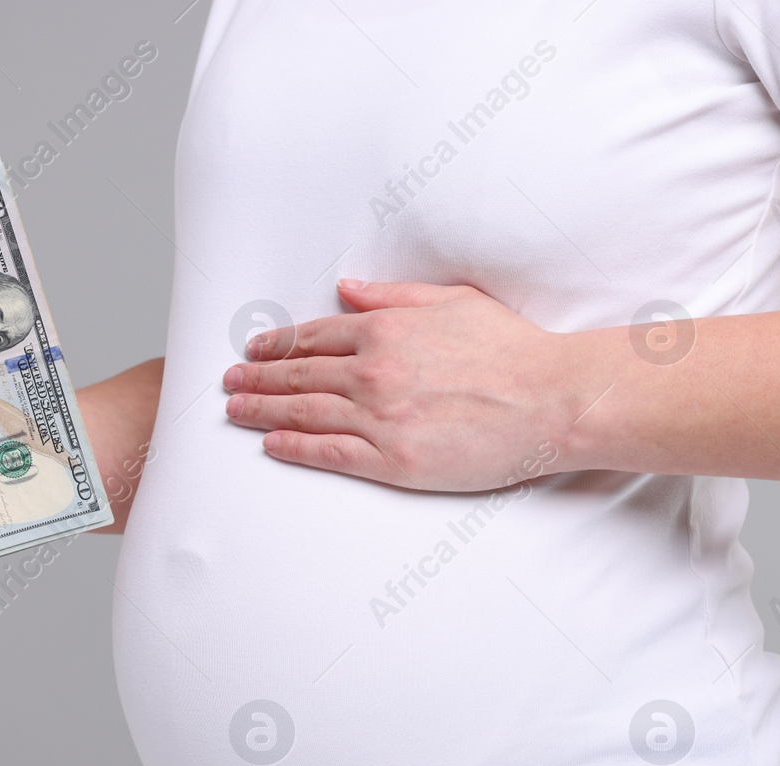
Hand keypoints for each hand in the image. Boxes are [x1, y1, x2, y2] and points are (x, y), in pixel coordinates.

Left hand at [222, 280, 586, 491]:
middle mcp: (373, 372)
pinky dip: (294, 448)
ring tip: (235, 412)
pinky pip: (330, 453)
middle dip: (256, 379)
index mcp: (385, 329)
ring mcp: (380, 418)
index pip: (314, 336)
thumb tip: (346, 290)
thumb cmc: (513, 350)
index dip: (277, 345)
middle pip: (298, 375)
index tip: (255, 352)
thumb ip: (393, 297)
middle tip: (228, 384)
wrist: (550, 399)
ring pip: (304, 414)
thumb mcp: (452, 302)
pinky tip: (271, 445)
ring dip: (262, 412)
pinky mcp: (395, 461)